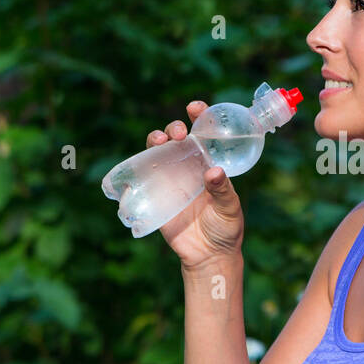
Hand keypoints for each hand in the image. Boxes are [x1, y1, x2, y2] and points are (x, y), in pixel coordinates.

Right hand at [145, 100, 243, 268]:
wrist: (208, 256)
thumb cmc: (225, 229)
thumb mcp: (230, 209)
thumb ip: (224, 191)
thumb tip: (214, 171)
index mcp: (208, 163)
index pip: (203, 133)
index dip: (199, 115)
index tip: (195, 107)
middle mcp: (187, 167)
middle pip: (175, 138)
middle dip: (172, 128)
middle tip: (177, 134)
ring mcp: (169, 180)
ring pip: (156, 152)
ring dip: (154, 141)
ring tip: (159, 142)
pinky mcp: (155, 196)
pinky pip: (139, 179)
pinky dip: (132, 170)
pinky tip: (133, 167)